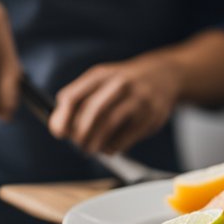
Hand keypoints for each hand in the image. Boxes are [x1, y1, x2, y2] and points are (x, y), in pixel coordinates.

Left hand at [49, 55, 182, 155]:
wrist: (165, 75)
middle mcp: (119, 83)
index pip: (73, 96)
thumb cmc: (123, 83)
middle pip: (92, 111)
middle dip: (80, 134)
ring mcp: (137, 98)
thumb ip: (79, 98)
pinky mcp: (151, 115)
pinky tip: (110, 148)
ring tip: (91, 149)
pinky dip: (114, 146)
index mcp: (100, 75)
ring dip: (96, 143)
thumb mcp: (102, 80)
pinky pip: (128, 135)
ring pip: (110, 124)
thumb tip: (58, 126)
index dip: (62, 118)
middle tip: (78, 145)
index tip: (58, 132)